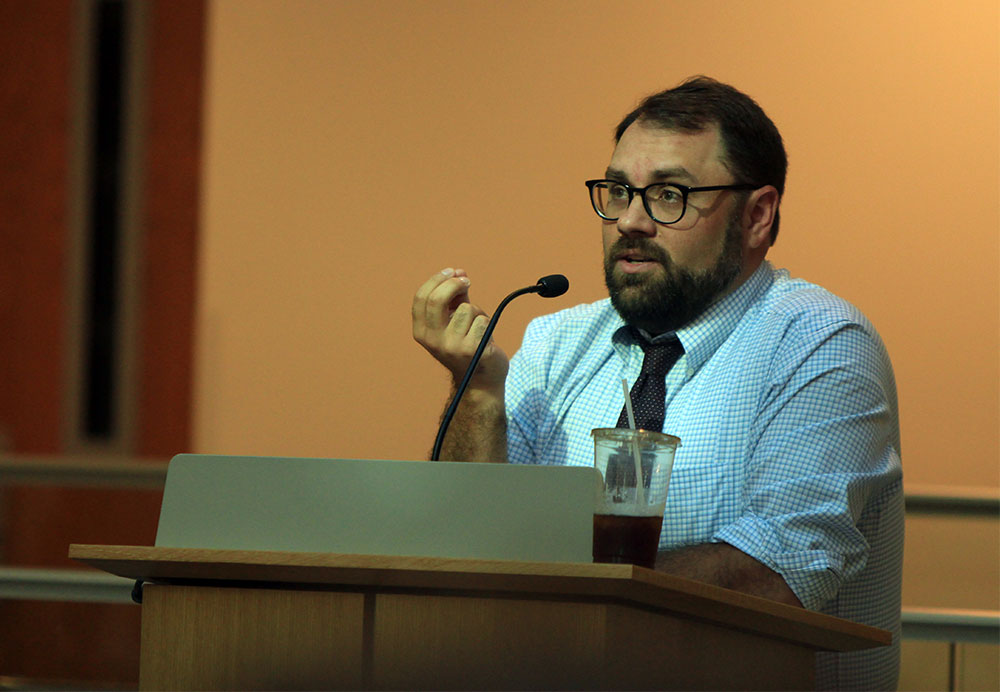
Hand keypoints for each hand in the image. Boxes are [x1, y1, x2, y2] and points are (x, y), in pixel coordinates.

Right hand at [412, 268, 509, 391]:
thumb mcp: (455, 317)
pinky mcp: (472, 350)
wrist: (480, 377)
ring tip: (477, 325)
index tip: (453, 271)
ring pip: (466, 309)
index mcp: (421, 331)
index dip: (438, 279)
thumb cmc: (467, 342)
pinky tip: (484, 336)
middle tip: (467, 281)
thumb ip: (455, 295)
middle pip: (437, 300)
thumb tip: (459, 271)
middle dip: (454, 284)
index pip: (421, 297)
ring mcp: (452, 347)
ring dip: (476, 311)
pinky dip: (486, 322)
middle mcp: (433, 341)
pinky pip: (482, 320)